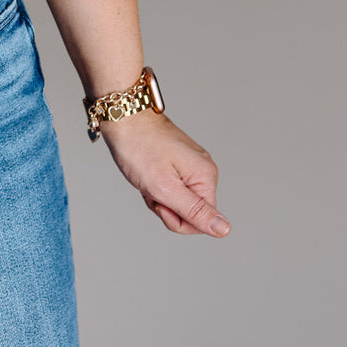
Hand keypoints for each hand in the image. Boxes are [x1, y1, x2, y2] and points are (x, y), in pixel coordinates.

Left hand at [100, 110, 230, 236]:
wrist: (122, 116)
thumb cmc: (139, 147)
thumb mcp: (164, 187)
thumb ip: (194, 212)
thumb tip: (224, 230)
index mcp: (206, 177)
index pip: (201, 222)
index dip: (176, 219)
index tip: (160, 200)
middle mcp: (203, 171)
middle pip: (189, 211)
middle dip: (165, 206)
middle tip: (150, 187)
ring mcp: (190, 165)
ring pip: (176, 200)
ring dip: (157, 195)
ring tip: (146, 177)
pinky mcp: (177, 162)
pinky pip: (169, 187)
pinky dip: (154, 185)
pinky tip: (145, 173)